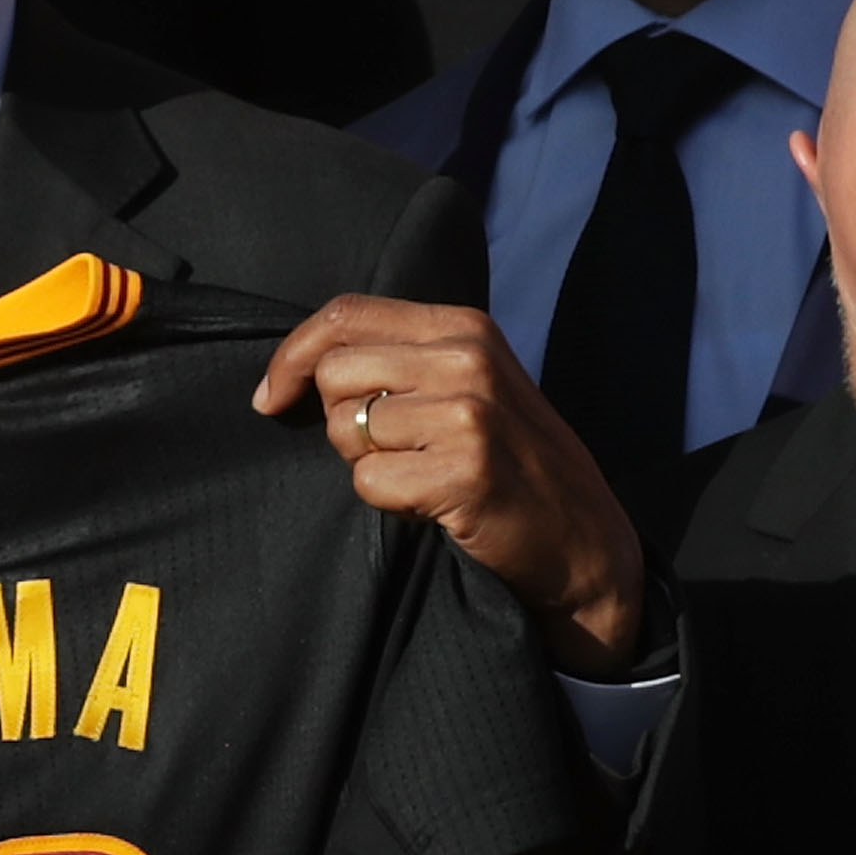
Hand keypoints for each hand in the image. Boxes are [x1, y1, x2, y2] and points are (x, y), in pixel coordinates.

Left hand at [253, 296, 645, 673]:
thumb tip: (298, 365)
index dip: (291, 356)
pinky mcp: (465, 470)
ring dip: (370, 465)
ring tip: (424, 475)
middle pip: (334, 374)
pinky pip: (369, 482)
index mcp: (464, 326)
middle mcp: (467, 358)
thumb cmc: (511, 462)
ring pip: (347, 429)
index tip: (271, 398)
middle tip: (393, 451)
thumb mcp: (467, 386)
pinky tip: (434, 504)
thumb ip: (398, 360)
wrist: (584, 539)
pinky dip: (389, 502)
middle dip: (341, 422)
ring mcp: (469, 413)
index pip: (345, 315)